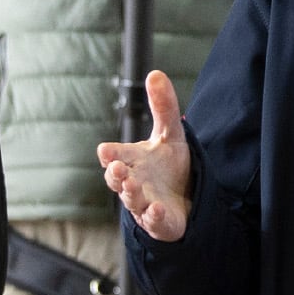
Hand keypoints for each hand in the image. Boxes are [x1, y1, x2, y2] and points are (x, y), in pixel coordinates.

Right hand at [95, 70, 193, 241]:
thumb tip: (155, 72)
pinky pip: (154, 221)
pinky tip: (157, 209)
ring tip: (131, 184)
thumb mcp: (170, 133)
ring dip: (130, 193)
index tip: (107, 151)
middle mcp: (133, 181)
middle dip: (115, 174)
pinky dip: (154, 216)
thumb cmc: (169, 166)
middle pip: (117, 179)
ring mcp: (144, 203)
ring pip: (132, 200)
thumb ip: (163, 106)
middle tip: (116, 168)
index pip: (115, 155)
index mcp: (131, 160)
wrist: (186, 198)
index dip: (111, 154)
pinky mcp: (159, 222)